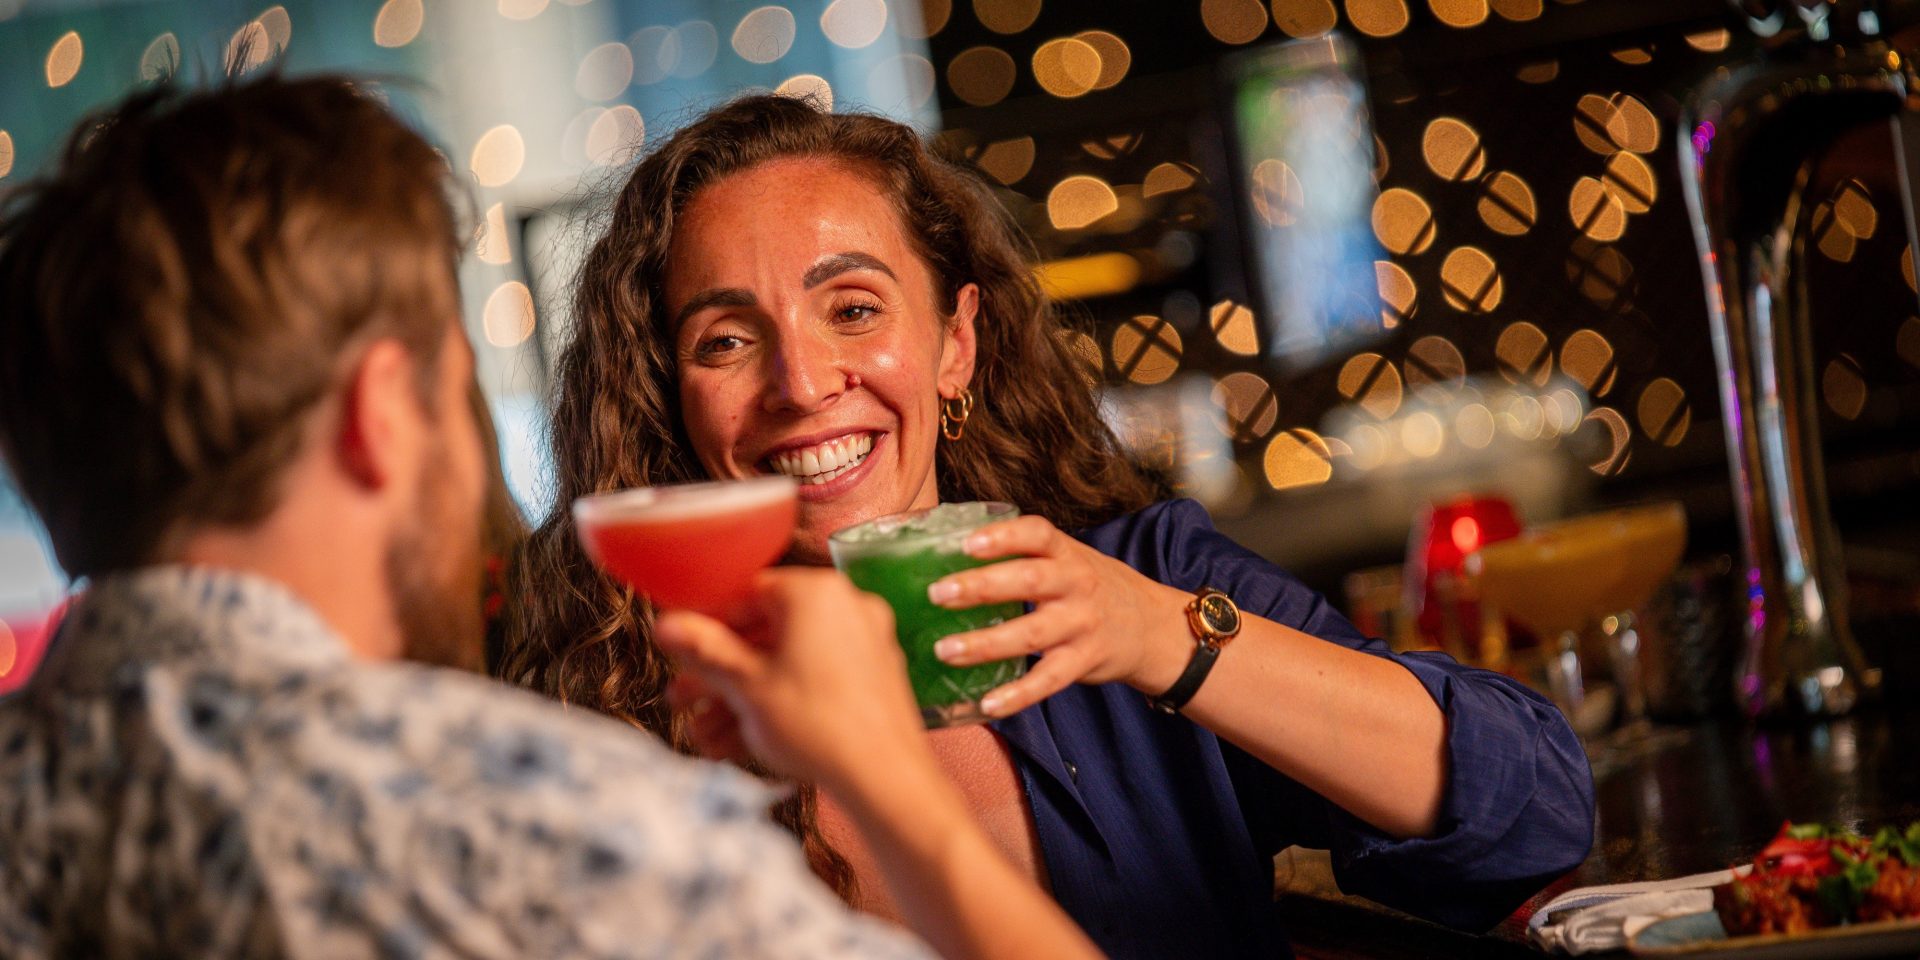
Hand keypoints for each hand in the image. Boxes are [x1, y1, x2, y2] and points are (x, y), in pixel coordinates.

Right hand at [654, 568, 929, 792]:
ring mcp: (863, 645)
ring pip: (785, 665)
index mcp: (816, 593)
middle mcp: (846, 608)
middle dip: (720, 675)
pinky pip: (813, 682)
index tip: (682, 653)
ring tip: (705, 735)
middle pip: (765, 634)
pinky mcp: (871, 679)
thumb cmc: (817, 726)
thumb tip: (666, 624)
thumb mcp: (746, 686)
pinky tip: (740, 743)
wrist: (885, 780)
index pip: (747, 594)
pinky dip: (778, 705)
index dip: (708, 626)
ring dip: (742, 699)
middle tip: (684, 699)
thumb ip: (704, 651)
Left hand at [926, 515, 1193, 716]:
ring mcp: (1082, 624)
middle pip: (1028, 581)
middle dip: (981, 586)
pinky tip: (987, 703)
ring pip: (1032, 633)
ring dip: (986, 643)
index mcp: (1066, 553)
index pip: (1037, 533)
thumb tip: (946, 555)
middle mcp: (1076, 584)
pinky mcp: (1084, 661)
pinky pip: (1048, 681)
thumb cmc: (1090, 588)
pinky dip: (1018, 695)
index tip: (965, 544)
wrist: (1151, 626)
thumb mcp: (1068, 560)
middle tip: (937, 593)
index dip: (1003, 536)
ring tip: (945, 650)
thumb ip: (1023, 556)